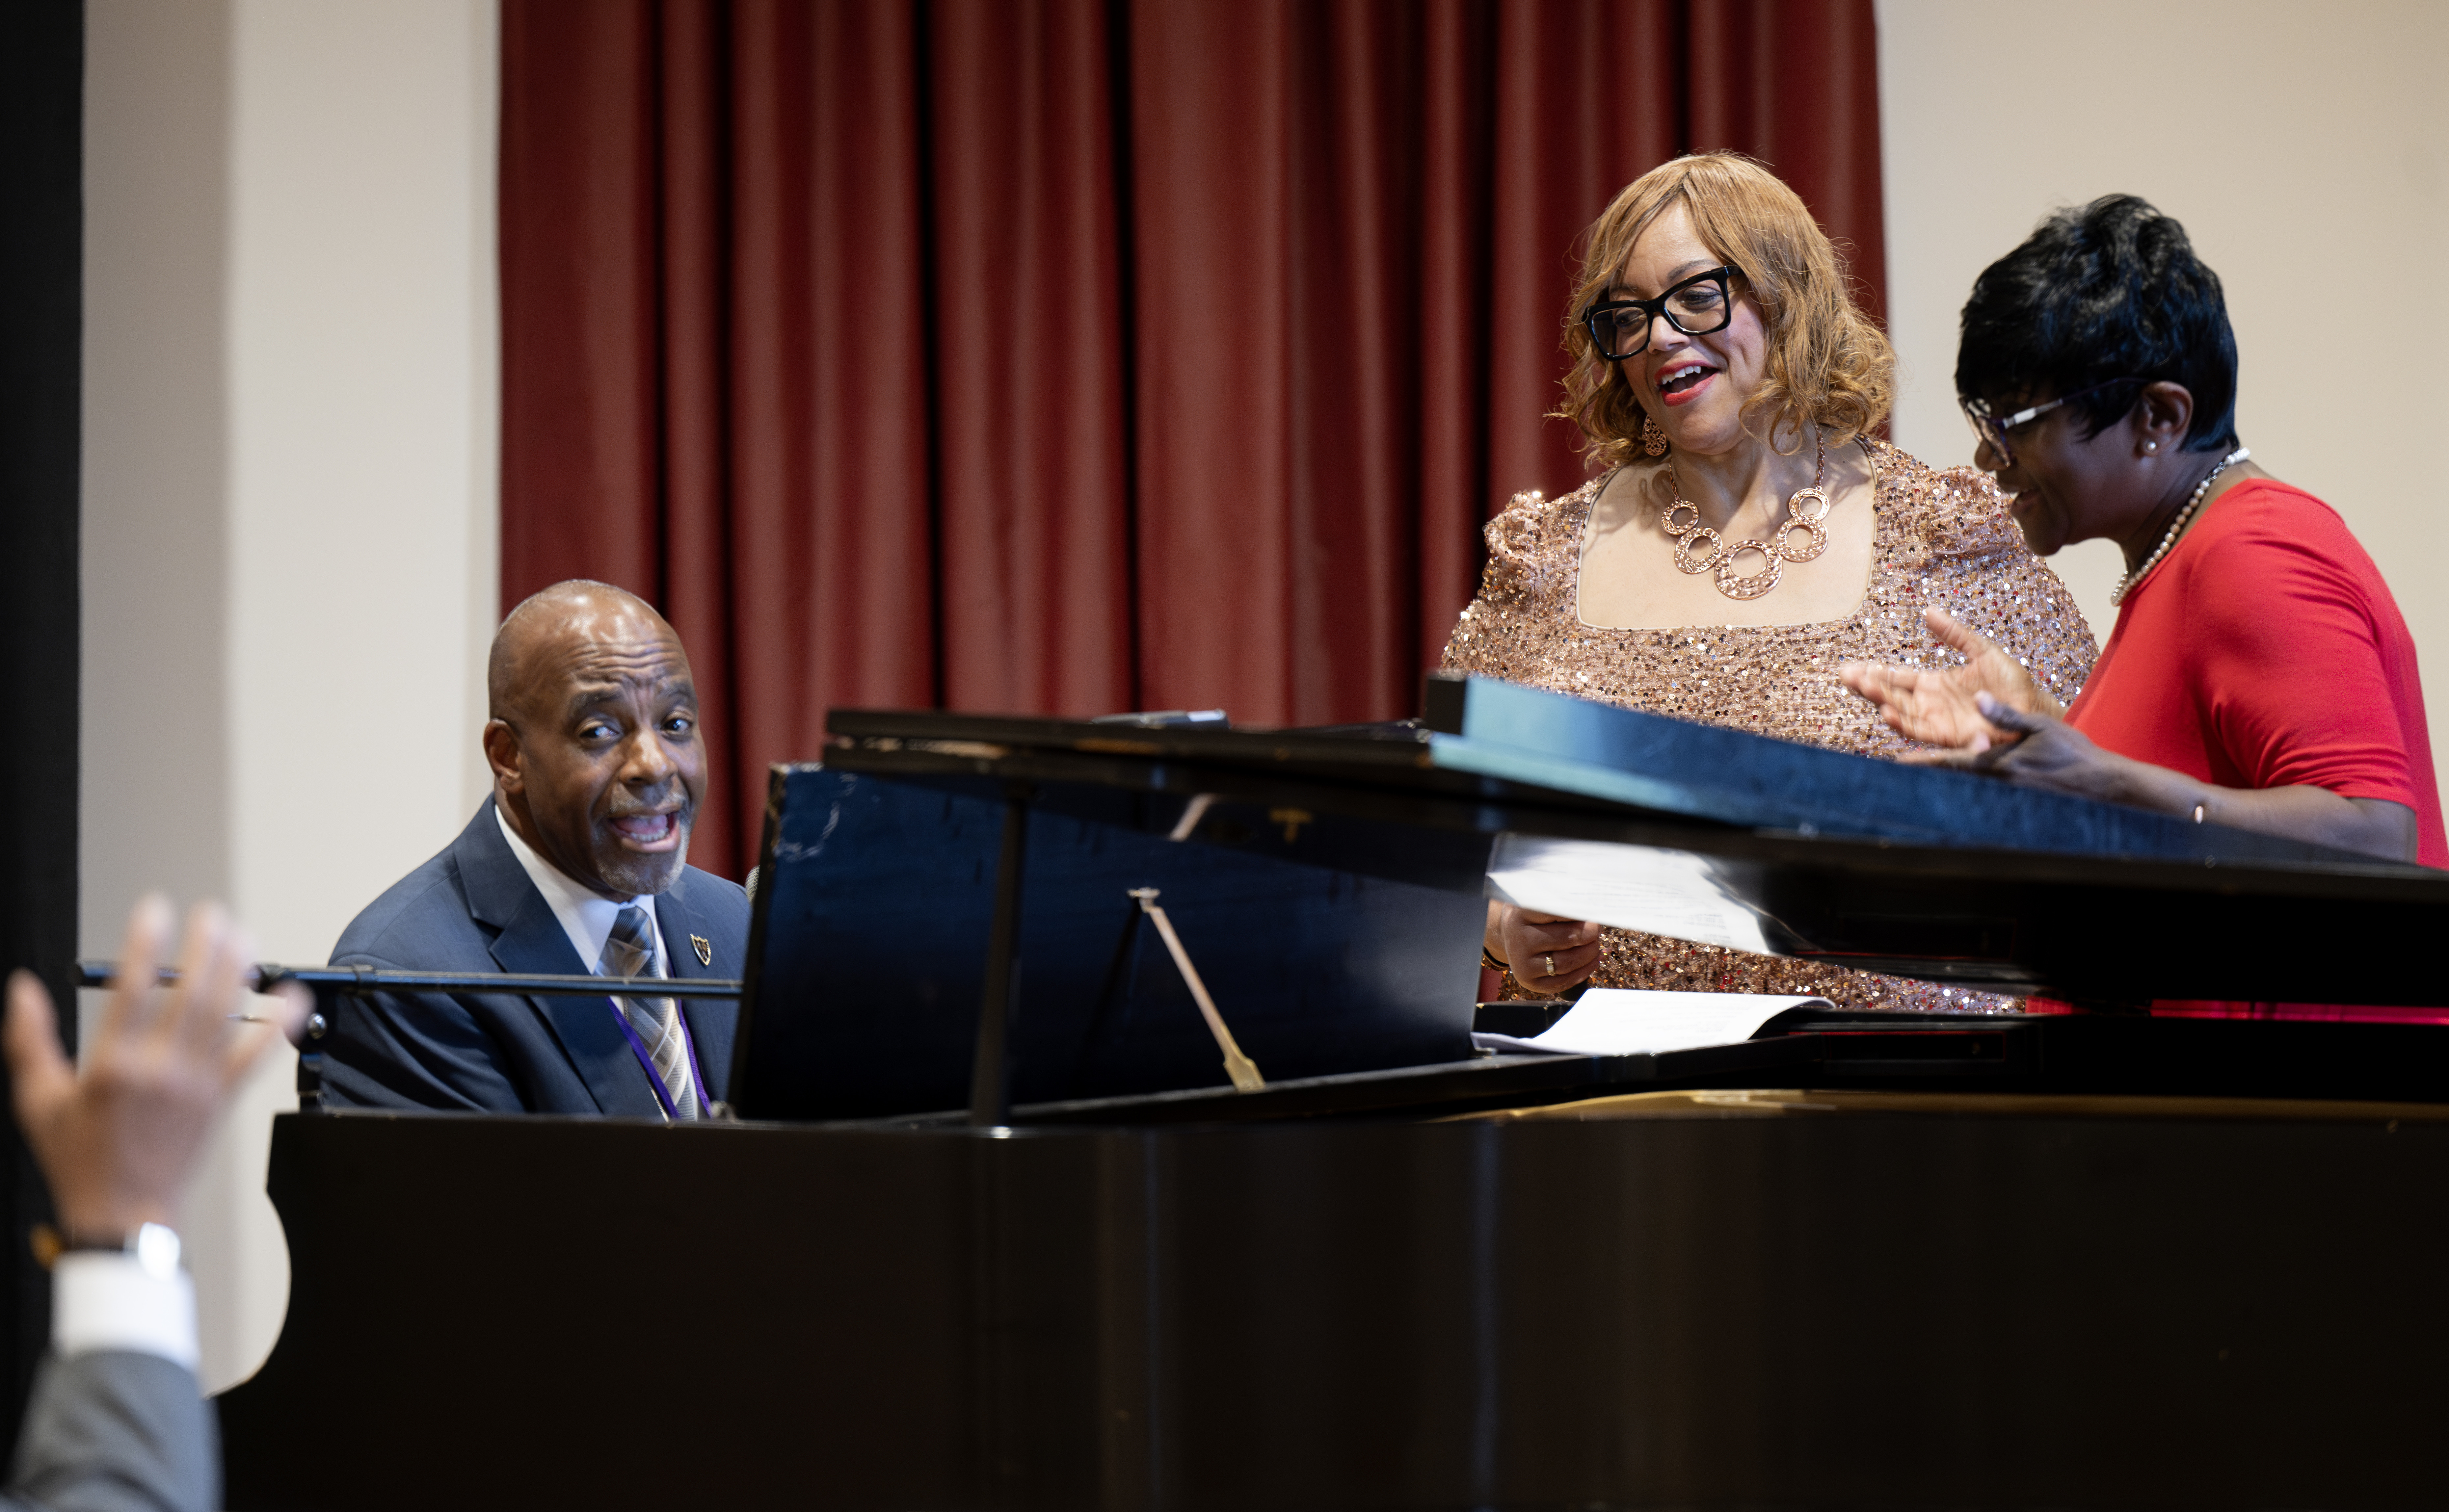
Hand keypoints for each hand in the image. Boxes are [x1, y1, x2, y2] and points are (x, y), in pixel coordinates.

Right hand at [5, 896, 307, 1239]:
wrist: (122, 1214)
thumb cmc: (78, 1158)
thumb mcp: (37, 1100)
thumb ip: (29, 1040)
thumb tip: (22, 989)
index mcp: (112, 1068)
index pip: (133, 992)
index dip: (146, 945)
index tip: (155, 910)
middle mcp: (159, 1072)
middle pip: (190, 996)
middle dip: (204, 948)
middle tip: (212, 912)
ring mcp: (195, 1087)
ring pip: (223, 1017)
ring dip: (236, 972)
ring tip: (242, 934)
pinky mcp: (219, 1102)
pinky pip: (254, 1058)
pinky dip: (277, 1026)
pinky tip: (293, 996)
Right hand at [1485, 901, 1601, 994]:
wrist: (1512, 934)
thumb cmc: (1534, 915)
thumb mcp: (1542, 901)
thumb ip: (1564, 904)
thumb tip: (1592, 913)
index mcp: (1520, 914)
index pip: (1559, 913)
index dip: (1581, 914)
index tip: (1594, 911)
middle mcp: (1518, 940)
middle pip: (1568, 939)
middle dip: (1590, 934)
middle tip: (1595, 928)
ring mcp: (1522, 964)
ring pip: (1567, 963)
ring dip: (1589, 953)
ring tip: (1594, 943)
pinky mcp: (1528, 982)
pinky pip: (1563, 981)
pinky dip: (1584, 970)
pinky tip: (1592, 959)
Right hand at [1839, 607, 2062, 750]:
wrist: (2031, 706)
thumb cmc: (2010, 682)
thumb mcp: (1981, 649)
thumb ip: (1954, 633)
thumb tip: (1928, 611)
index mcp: (1934, 683)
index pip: (1897, 677)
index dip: (1875, 672)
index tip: (1852, 667)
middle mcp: (1930, 703)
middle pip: (1891, 694)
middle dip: (1868, 685)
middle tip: (1845, 675)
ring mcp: (1936, 720)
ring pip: (1899, 711)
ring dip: (1879, 700)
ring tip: (1862, 687)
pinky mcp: (1947, 734)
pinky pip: (1919, 731)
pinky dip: (1901, 723)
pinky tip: (1887, 713)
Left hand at [1903, 692, 2128, 800]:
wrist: (2100, 785)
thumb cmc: (2072, 753)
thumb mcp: (2040, 727)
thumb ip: (2006, 714)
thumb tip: (1978, 698)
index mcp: (1998, 763)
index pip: (1952, 762)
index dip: (1924, 761)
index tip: (1898, 762)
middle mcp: (1995, 782)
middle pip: (1951, 777)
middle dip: (1926, 771)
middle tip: (1897, 769)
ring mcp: (2003, 792)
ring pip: (1964, 784)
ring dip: (1943, 776)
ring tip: (1917, 771)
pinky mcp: (2013, 795)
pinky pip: (1981, 789)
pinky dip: (1965, 782)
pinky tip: (1955, 780)